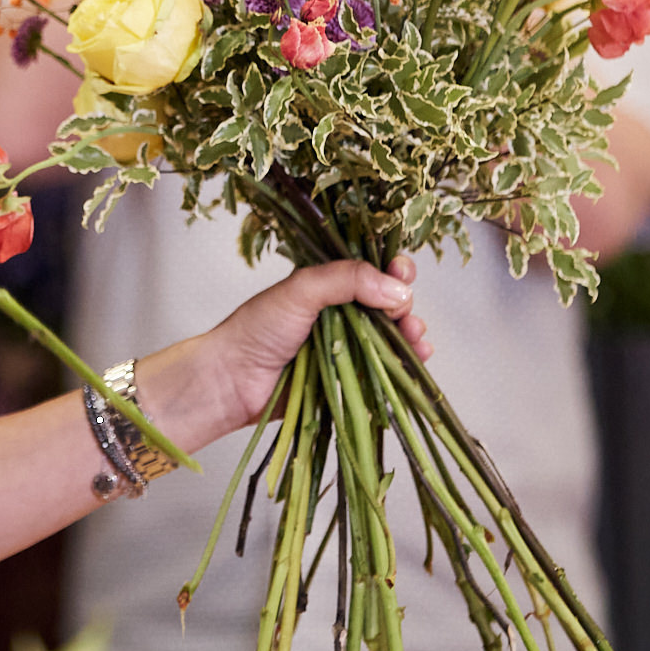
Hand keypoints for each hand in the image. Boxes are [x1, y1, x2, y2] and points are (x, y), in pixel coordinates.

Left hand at [184, 257, 427, 437]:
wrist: (233, 381)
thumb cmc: (258, 329)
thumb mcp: (301, 289)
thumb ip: (347, 279)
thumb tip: (397, 290)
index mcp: (328, 284)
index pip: (371, 269)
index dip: (392, 269)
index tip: (403, 273)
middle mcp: (340, 311)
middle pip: (388, 302)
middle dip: (405, 304)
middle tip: (405, 314)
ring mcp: (346, 345)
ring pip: (391, 335)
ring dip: (411, 334)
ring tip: (415, 339)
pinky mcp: (349, 377)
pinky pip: (385, 368)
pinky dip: (405, 363)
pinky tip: (417, 360)